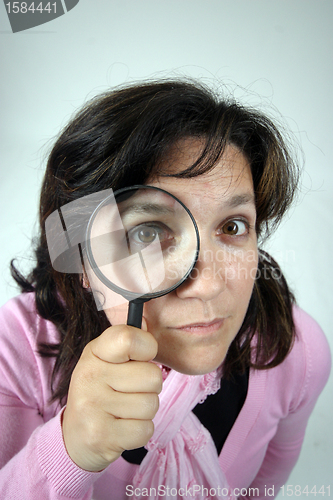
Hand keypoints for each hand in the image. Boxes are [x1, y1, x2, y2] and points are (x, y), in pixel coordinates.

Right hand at [62, 321, 161, 471]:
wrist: (75, 437)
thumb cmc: (101, 392)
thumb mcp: (107, 361)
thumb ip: (129, 344)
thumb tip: (146, 321)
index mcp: (94, 352)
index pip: (129, 338)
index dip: (147, 348)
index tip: (140, 358)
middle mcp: (89, 375)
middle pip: (152, 375)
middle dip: (149, 388)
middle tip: (129, 392)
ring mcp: (92, 406)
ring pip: (151, 404)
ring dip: (144, 412)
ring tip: (123, 411)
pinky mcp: (100, 435)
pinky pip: (145, 429)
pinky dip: (140, 432)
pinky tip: (121, 428)